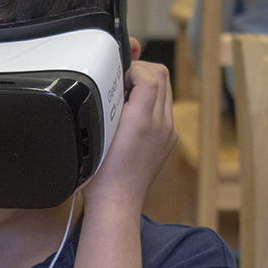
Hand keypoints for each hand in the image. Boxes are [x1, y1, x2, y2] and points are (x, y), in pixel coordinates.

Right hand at [82, 59, 176, 211]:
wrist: (116, 199)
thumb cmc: (100, 172)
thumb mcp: (98, 128)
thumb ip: (109, 100)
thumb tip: (116, 81)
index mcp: (142, 120)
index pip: (149, 76)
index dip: (132, 69)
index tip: (118, 75)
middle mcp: (161, 124)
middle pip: (162, 76)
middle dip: (142, 71)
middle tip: (122, 79)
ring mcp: (168, 132)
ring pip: (166, 90)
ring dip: (148, 85)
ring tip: (126, 94)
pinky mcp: (169, 139)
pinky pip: (165, 108)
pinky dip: (152, 101)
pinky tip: (133, 112)